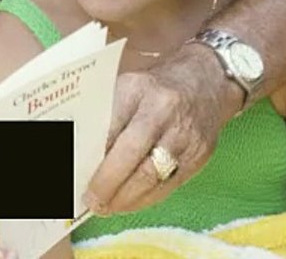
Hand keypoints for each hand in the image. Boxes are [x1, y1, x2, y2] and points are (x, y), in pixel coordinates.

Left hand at [83, 43, 241, 214]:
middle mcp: (164, 110)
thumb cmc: (157, 86)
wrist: (208, 79)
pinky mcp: (201, 154)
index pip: (110, 128)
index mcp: (137, 89)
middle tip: (93, 201)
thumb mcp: (128, 88)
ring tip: (108, 207)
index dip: (94, 159)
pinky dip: (148, 198)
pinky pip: (170, 184)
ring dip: (127, 198)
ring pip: (153, 176)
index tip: (77, 177)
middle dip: (109, 184)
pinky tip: (132, 202)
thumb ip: (108, 118)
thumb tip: (81, 157)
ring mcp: (186, 134)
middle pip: (132, 155)